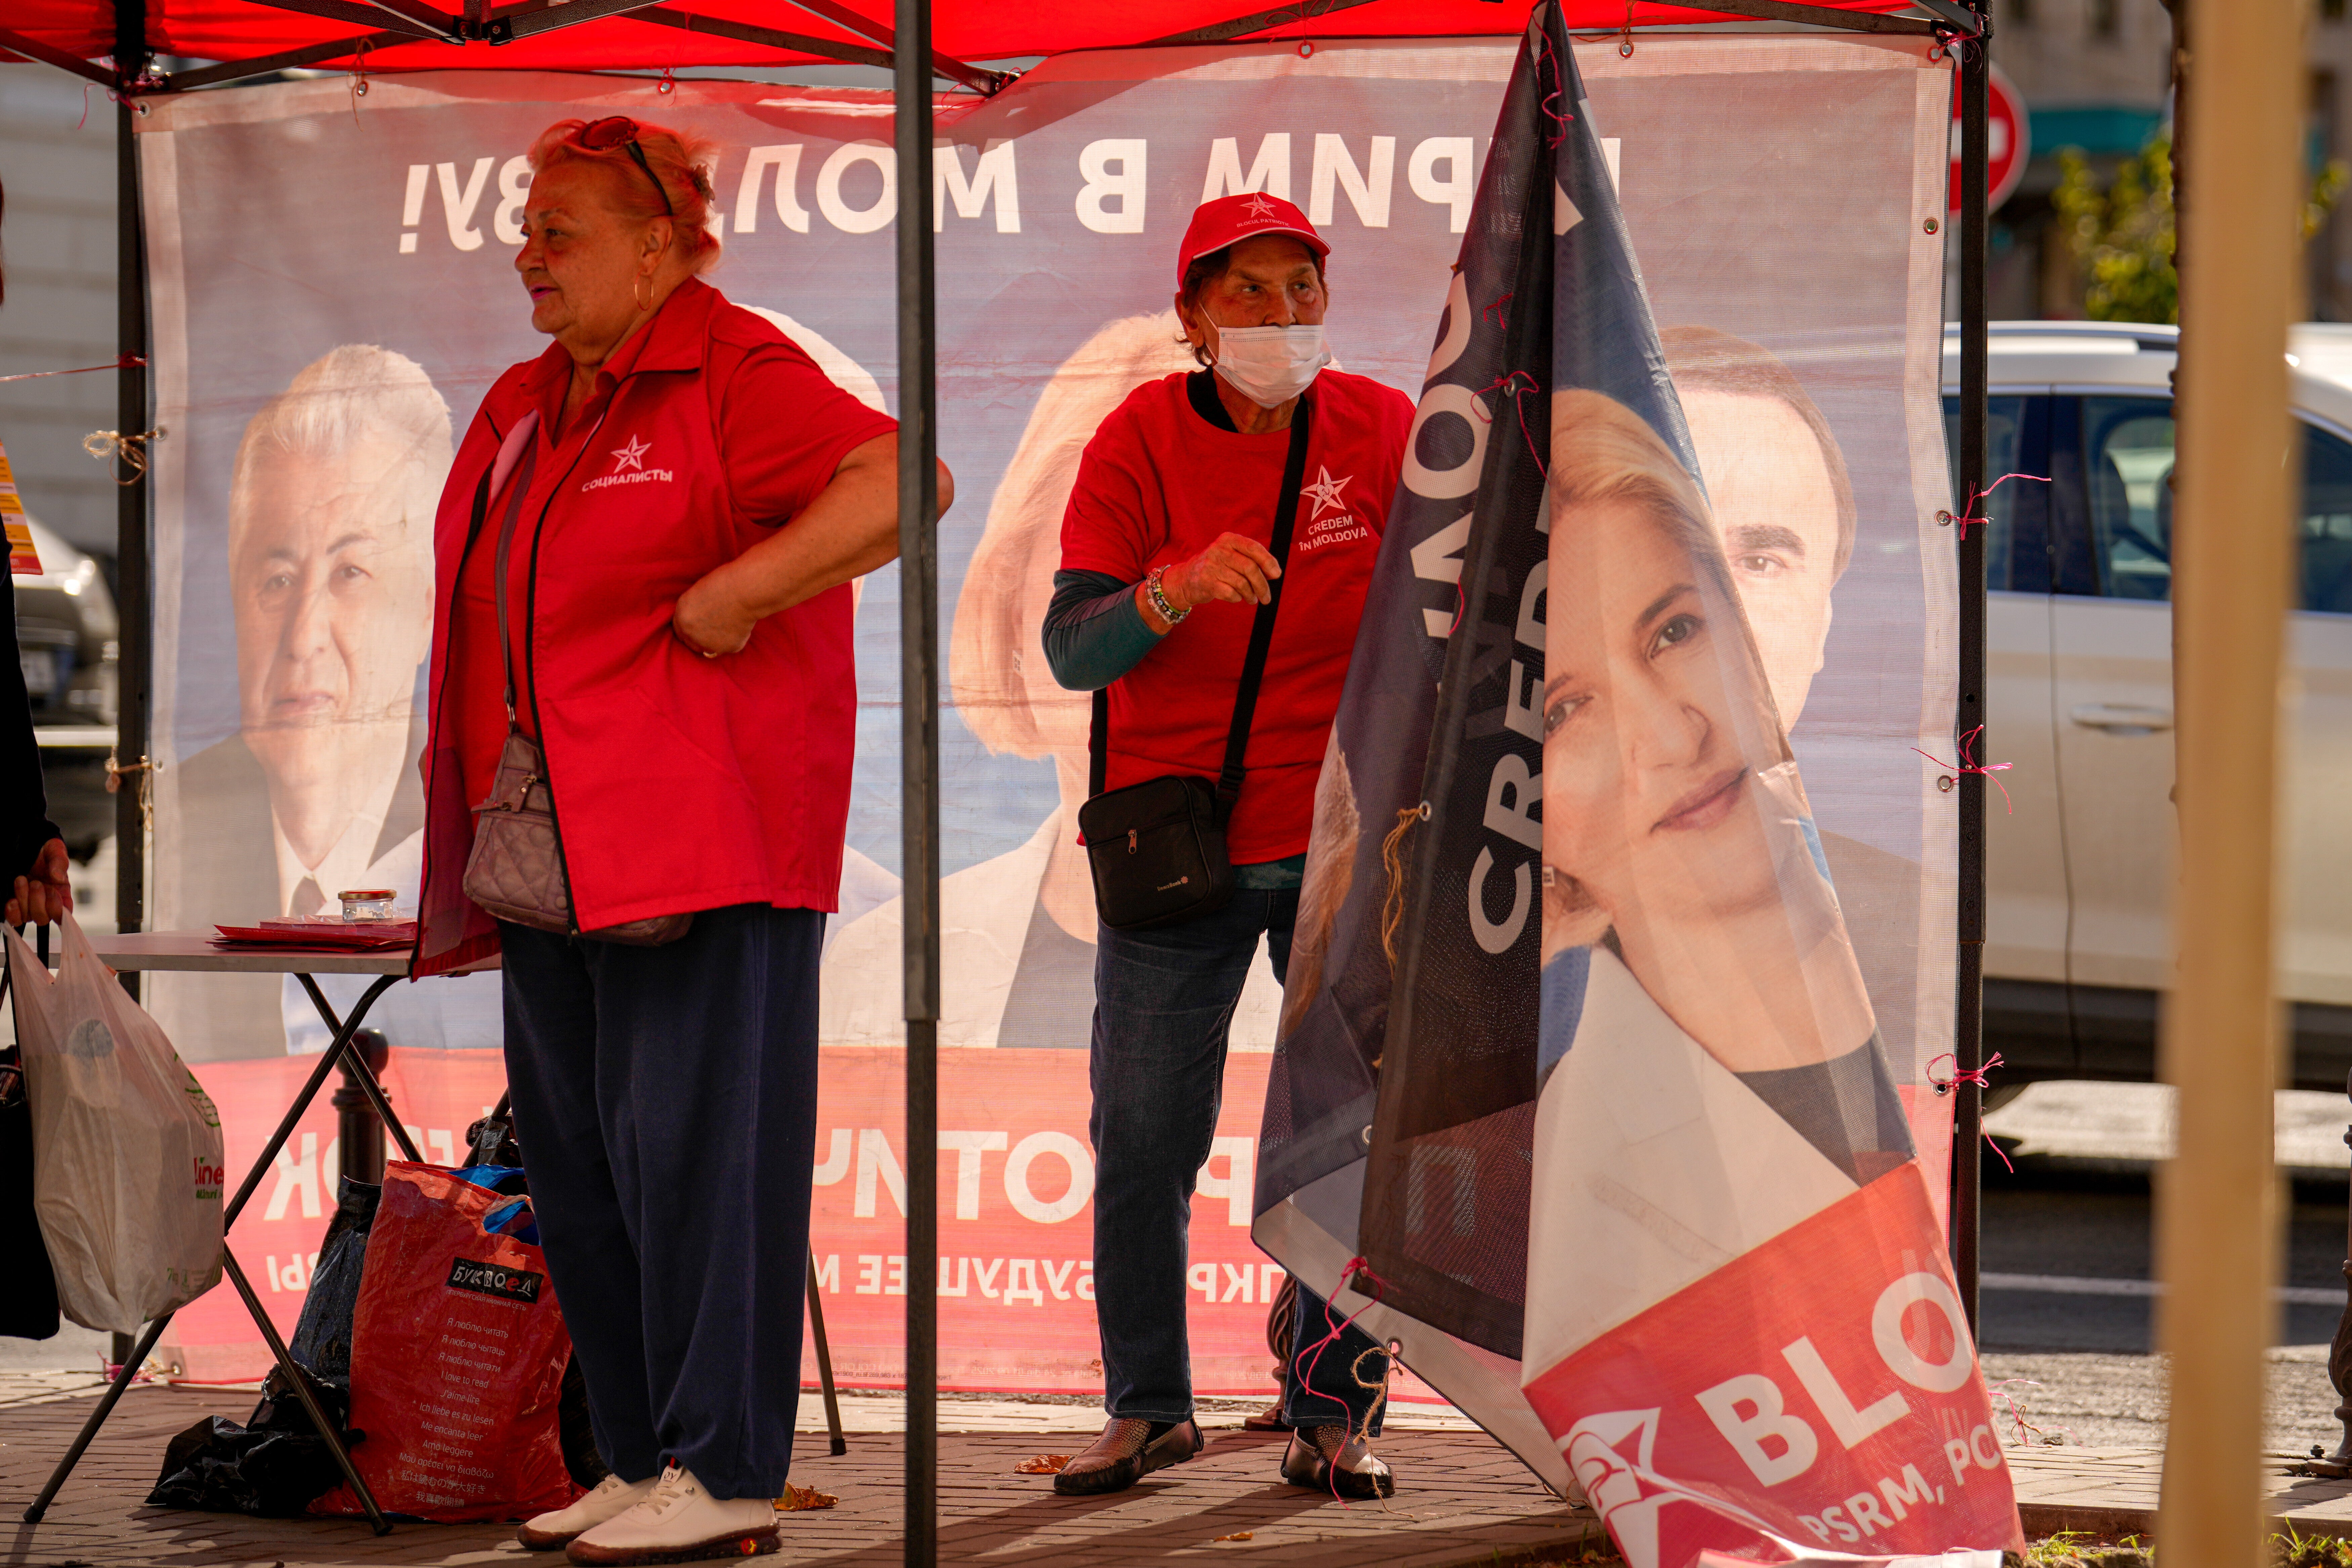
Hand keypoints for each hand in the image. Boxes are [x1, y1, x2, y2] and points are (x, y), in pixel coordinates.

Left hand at [6, 838, 70, 927]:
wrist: (27, 846)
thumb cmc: (44, 850)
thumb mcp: (55, 851)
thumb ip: (59, 863)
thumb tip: (58, 877)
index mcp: (61, 894)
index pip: (64, 914)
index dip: (57, 909)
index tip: (52, 891)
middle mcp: (46, 903)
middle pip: (43, 918)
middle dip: (37, 901)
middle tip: (35, 883)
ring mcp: (29, 906)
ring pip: (27, 917)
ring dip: (23, 901)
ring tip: (21, 880)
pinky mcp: (15, 905)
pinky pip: (13, 919)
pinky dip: (12, 912)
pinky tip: (11, 900)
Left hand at [673, 570, 756, 657]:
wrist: (745, 591)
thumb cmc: (726, 582)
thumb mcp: (699, 593)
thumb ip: (694, 610)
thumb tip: (699, 621)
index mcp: (682, 615)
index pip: (679, 630)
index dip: (689, 629)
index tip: (699, 627)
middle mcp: (690, 632)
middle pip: (691, 643)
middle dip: (700, 638)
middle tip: (715, 628)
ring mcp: (708, 643)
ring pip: (710, 649)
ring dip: (717, 641)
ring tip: (730, 624)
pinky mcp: (727, 648)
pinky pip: (730, 647)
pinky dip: (736, 639)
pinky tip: (741, 625)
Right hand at [1159, 532, 1282, 618]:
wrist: (1186, 579)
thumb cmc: (1216, 568)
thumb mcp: (1231, 555)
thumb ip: (1251, 560)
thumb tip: (1274, 573)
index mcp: (1228, 539)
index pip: (1253, 548)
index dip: (1268, 561)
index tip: (1276, 575)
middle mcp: (1218, 550)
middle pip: (1250, 568)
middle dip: (1262, 585)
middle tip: (1266, 597)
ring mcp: (1211, 566)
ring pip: (1242, 583)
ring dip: (1251, 594)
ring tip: (1252, 599)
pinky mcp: (1206, 582)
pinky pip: (1231, 593)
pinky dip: (1237, 598)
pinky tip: (1237, 598)